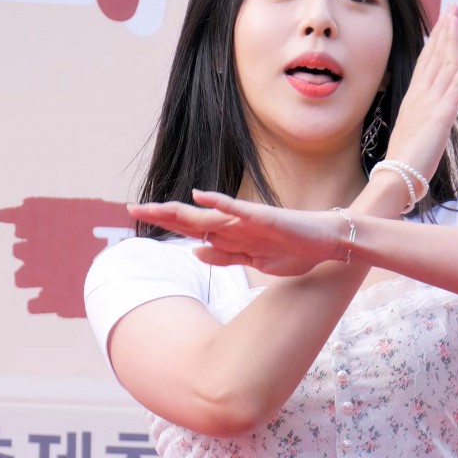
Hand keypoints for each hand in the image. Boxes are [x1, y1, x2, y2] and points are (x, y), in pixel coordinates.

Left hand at [127, 194, 348, 276]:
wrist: (326, 242)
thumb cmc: (292, 249)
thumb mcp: (253, 260)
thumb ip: (224, 256)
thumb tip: (194, 251)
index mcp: (230, 236)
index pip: (189, 229)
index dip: (164, 223)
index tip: (138, 218)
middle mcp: (234, 225)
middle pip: (191, 220)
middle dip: (161, 215)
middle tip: (131, 208)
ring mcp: (248, 221)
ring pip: (207, 216)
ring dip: (180, 212)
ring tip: (155, 207)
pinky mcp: (265, 218)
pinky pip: (238, 211)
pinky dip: (219, 203)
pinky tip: (201, 197)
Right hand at [382, 4, 457, 185]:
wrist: (397, 176)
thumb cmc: (404, 161)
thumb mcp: (412, 132)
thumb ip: (421, 117)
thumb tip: (427, 115)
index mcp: (413, 99)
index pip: (425, 62)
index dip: (435, 40)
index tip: (442, 21)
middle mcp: (421, 96)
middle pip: (434, 56)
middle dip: (444, 30)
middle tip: (452, 7)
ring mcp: (431, 104)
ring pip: (444, 65)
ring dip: (452, 40)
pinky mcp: (442, 116)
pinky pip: (456, 89)